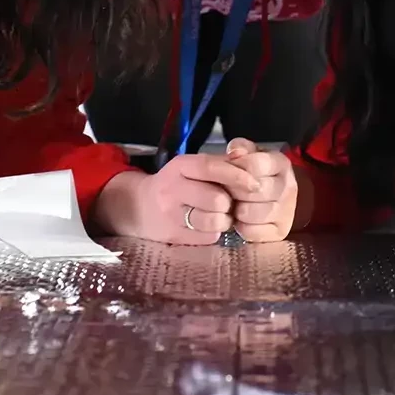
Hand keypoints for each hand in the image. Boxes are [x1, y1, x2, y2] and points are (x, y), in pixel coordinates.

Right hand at [91, 154, 262, 244]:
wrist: (139, 206)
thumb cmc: (177, 183)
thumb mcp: (192, 167)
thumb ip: (221, 162)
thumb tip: (246, 157)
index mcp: (179, 166)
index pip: (211, 167)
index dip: (236, 175)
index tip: (255, 184)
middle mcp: (171, 189)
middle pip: (216, 199)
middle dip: (229, 203)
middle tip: (228, 203)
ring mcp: (170, 215)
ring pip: (214, 221)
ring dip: (224, 220)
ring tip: (219, 215)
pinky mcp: (173, 236)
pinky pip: (209, 238)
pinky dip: (214, 233)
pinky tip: (207, 226)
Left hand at [222, 138, 299, 242]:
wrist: (277, 199)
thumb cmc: (255, 174)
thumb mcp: (249, 154)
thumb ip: (240, 147)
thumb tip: (235, 152)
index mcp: (281, 163)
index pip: (254, 164)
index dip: (236, 169)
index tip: (229, 173)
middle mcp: (288, 186)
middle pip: (251, 190)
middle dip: (234, 192)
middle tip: (230, 192)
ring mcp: (287, 211)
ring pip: (250, 213)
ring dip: (237, 211)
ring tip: (236, 206)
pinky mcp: (280, 232)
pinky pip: (251, 232)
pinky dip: (242, 228)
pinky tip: (242, 221)